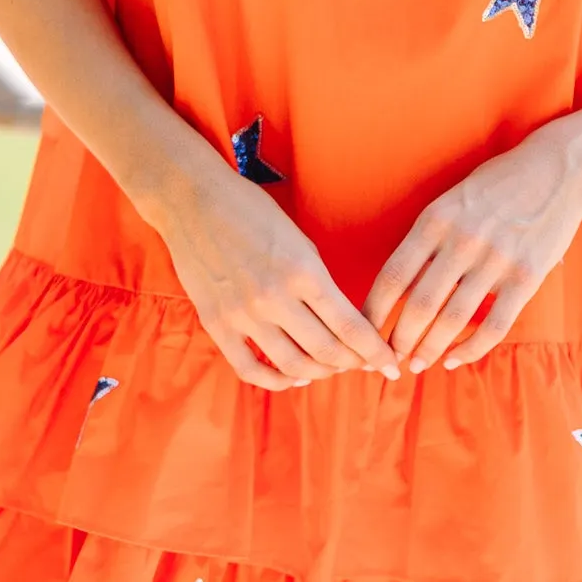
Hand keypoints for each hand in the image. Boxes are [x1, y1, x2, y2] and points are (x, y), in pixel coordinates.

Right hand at [153, 162, 400, 390]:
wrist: (192, 200)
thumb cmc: (252, 213)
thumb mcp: (300, 241)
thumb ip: (320, 284)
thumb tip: (343, 323)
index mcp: (304, 272)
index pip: (352, 328)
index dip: (376, 353)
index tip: (389, 365)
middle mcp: (275, 298)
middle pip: (327, 352)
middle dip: (352, 364)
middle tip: (361, 364)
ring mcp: (243, 314)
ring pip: (293, 365)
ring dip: (319, 373)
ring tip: (328, 368)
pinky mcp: (216, 323)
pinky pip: (250, 369)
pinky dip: (276, 381)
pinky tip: (291, 377)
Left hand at [366, 126, 581, 370]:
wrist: (559, 169)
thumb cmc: (497, 185)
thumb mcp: (451, 200)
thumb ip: (427, 239)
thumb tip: (396, 286)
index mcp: (436, 220)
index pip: (393, 276)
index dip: (373, 312)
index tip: (363, 332)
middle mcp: (463, 241)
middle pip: (419, 306)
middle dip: (397, 340)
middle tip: (387, 359)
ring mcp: (497, 260)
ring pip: (452, 321)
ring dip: (429, 350)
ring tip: (415, 365)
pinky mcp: (527, 277)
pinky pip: (493, 326)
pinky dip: (470, 350)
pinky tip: (453, 360)